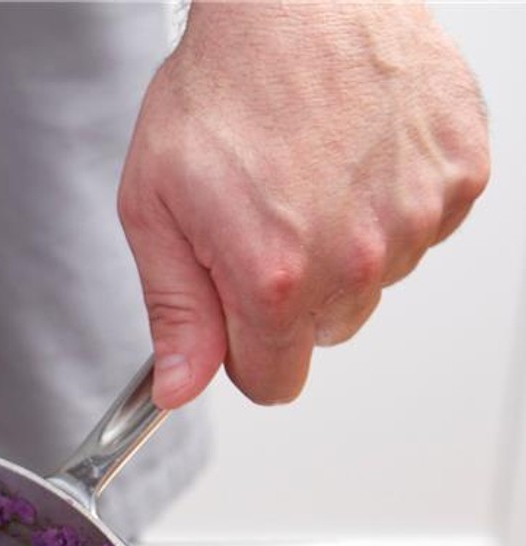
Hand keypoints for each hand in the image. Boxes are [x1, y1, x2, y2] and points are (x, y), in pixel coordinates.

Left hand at [118, 1, 489, 408]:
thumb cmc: (221, 86)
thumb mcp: (155, 208)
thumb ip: (175, 309)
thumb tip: (179, 388)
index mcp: (277, 278)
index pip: (274, 382)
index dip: (244, 353)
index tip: (233, 315)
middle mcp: (357, 258)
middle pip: (325, 333)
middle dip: (290, 295)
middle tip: (262, 217)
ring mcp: (417, 216)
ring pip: (376, 281)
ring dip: (344, 246)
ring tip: (307, 172)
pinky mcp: (460, 174)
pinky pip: (423, 226)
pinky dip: (390, 202)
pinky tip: (352, 154)